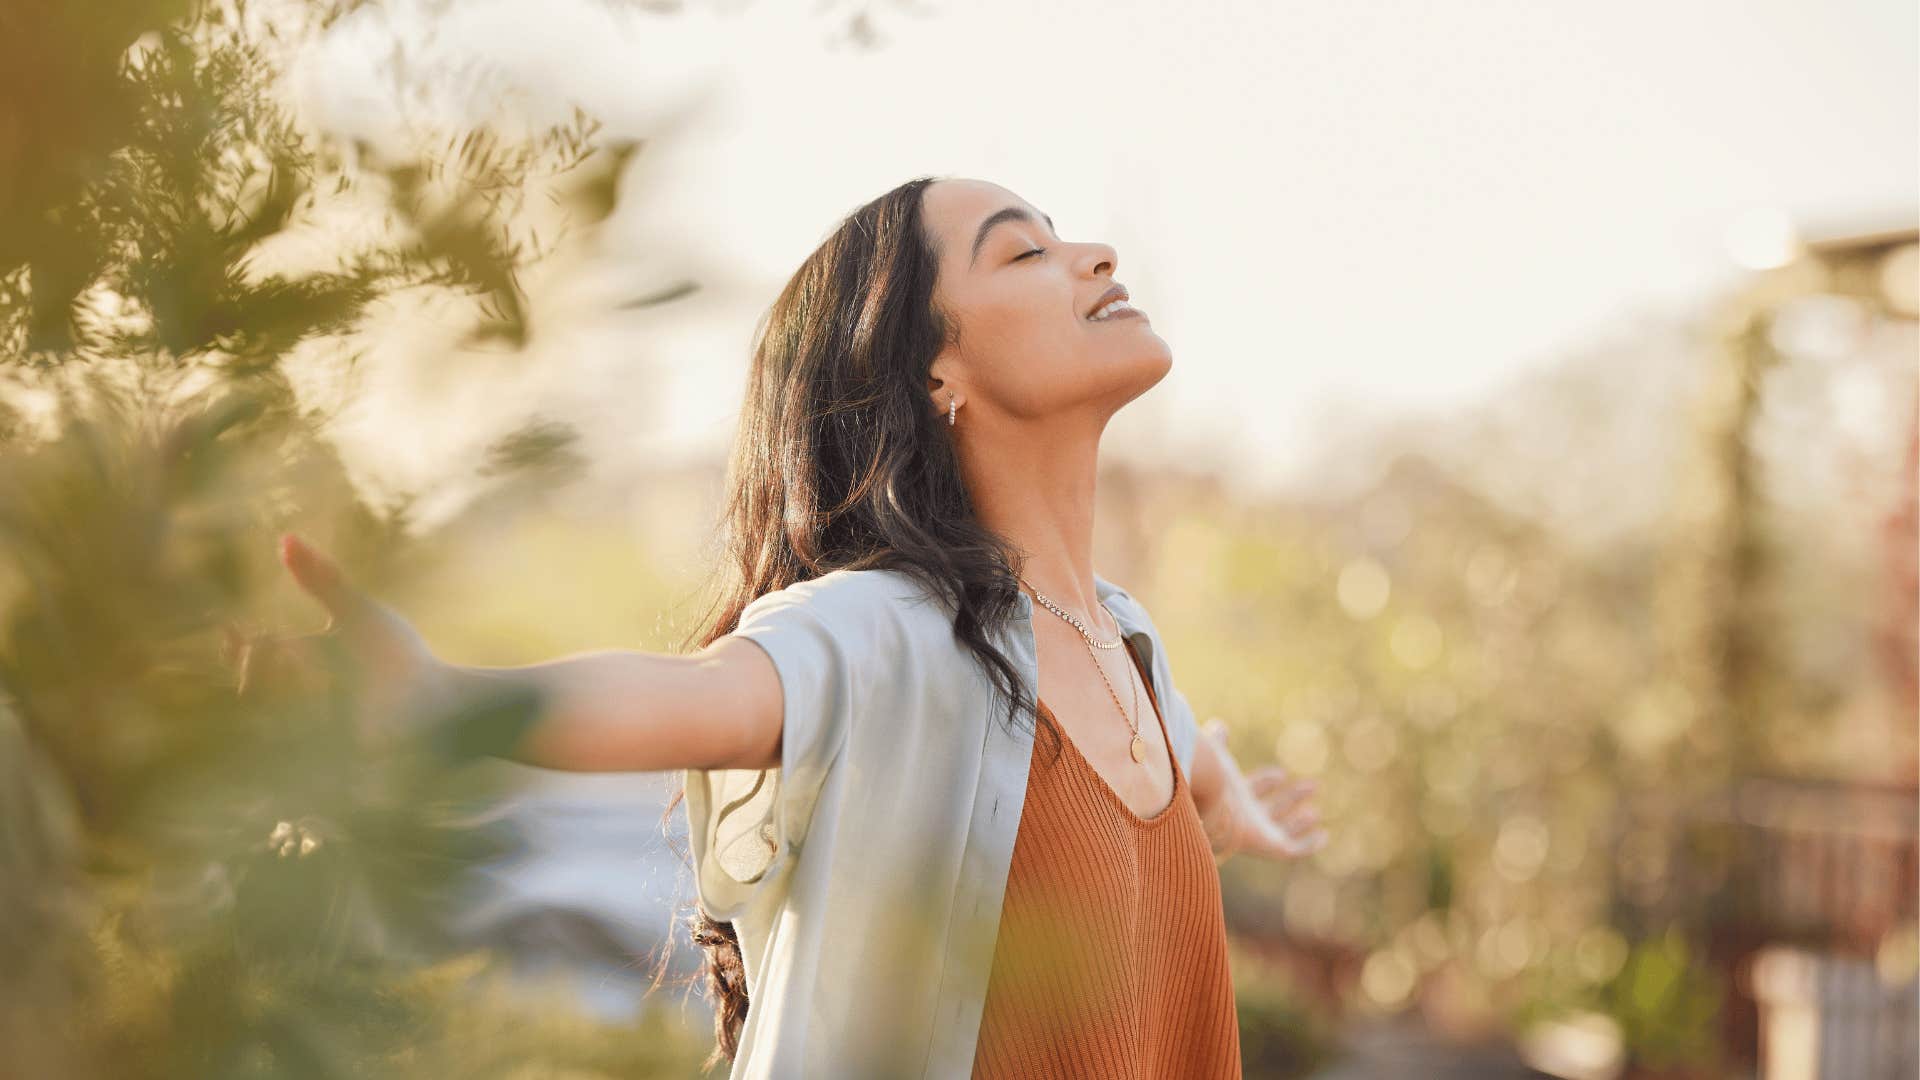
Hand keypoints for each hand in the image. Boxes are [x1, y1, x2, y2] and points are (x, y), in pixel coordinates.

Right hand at [230, 532, 449, 750]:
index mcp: (299, 668)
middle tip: (286, 648)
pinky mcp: (327, 760)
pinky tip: (330, 696)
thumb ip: (323, 580)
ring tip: (317, 671)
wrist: (444, 702)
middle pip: (250, 687)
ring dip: (288, 686)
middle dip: (261, 664)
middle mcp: (296, 704)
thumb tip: (285, 537)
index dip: (234, 650)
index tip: (231, 629)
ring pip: (267, 715)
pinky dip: (308, 714)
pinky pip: (296, 743)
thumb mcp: (358, 614)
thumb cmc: (400, 659)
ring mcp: (310, 735)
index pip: (249, 661)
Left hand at [1198, 719, 1327, 863]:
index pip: (1253, 790)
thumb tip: (1218, 725)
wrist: (1211, 805)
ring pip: (1283, 830)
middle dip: (1291, 798)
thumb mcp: (1218, 756)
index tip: (1281, 774)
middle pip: (1272, 809)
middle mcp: (1247, 817)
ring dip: (1299, 823)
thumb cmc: (1212, 780)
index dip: (1267, 781)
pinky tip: (1323, 836)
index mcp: (1233, 797)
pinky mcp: (1272, 846)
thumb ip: (1218, 743)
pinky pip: (1295, 849)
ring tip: (1314, 813)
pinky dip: (1309, 845)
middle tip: (1313, 786)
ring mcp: (1260, 834)